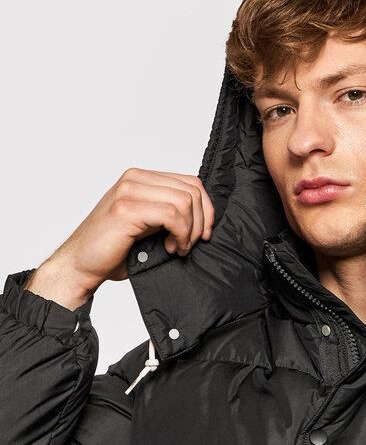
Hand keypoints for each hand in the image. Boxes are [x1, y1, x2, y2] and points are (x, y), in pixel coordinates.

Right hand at [44, 168, 214, 293]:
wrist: (80, 266)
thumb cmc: (112, 250)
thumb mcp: (149, 225)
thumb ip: (169, 212)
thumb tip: (204, 217)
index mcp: (140, 178)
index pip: (190, 181)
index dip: (205, 208)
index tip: (204, 233)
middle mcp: (134, 178)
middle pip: (191, 189)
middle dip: (201, 221)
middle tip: (189, 244)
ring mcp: (129, 191)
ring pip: (185, 200)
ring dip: (190, 230)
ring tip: (177, 247)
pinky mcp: (127, 208)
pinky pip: (173, 215)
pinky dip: (180, 234)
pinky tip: (171, 248)